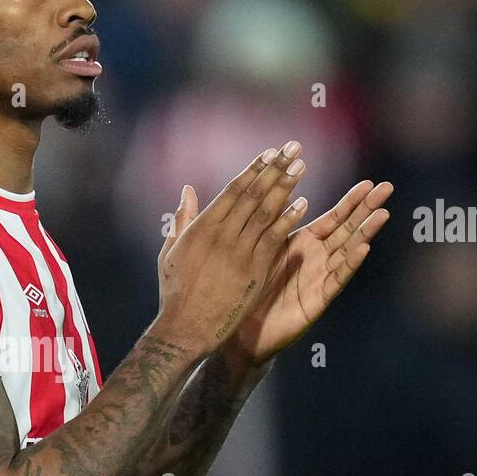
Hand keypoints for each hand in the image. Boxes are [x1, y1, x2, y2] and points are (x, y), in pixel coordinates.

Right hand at [155, 142, 308, 359]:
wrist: (186, 328)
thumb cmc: (176, 292)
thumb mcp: (172, 251)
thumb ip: (183, 219)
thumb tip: (188, 191)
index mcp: (202, 227)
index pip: (233, 190)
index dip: (253, 169)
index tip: (269, 153)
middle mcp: (222, 234)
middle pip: (253, 194)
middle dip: (275, 169)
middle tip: (292, 147)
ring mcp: (240, 252)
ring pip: (267, 212)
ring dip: (285, 186)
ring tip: (300, 166)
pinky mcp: (255, 270)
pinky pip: (275, 239)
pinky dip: (289, 219)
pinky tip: (304, 203)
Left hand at [225, 177, 392, 365]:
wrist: (243, 328)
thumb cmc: (252, 287)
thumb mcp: (265, 248)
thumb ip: (276, 221)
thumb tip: (284, 188)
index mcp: (306, 244)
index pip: (334, 218)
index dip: (351, 202)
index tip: (369, 182)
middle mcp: (318, 260)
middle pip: (348, 230)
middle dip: (367, 210)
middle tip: (387, 188)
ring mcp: (321, 279)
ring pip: (348, 252)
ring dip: (365, 233)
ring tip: (382, 214)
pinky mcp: (317, 300)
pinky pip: (336, 280)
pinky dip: (349, 264)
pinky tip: (363, 249)